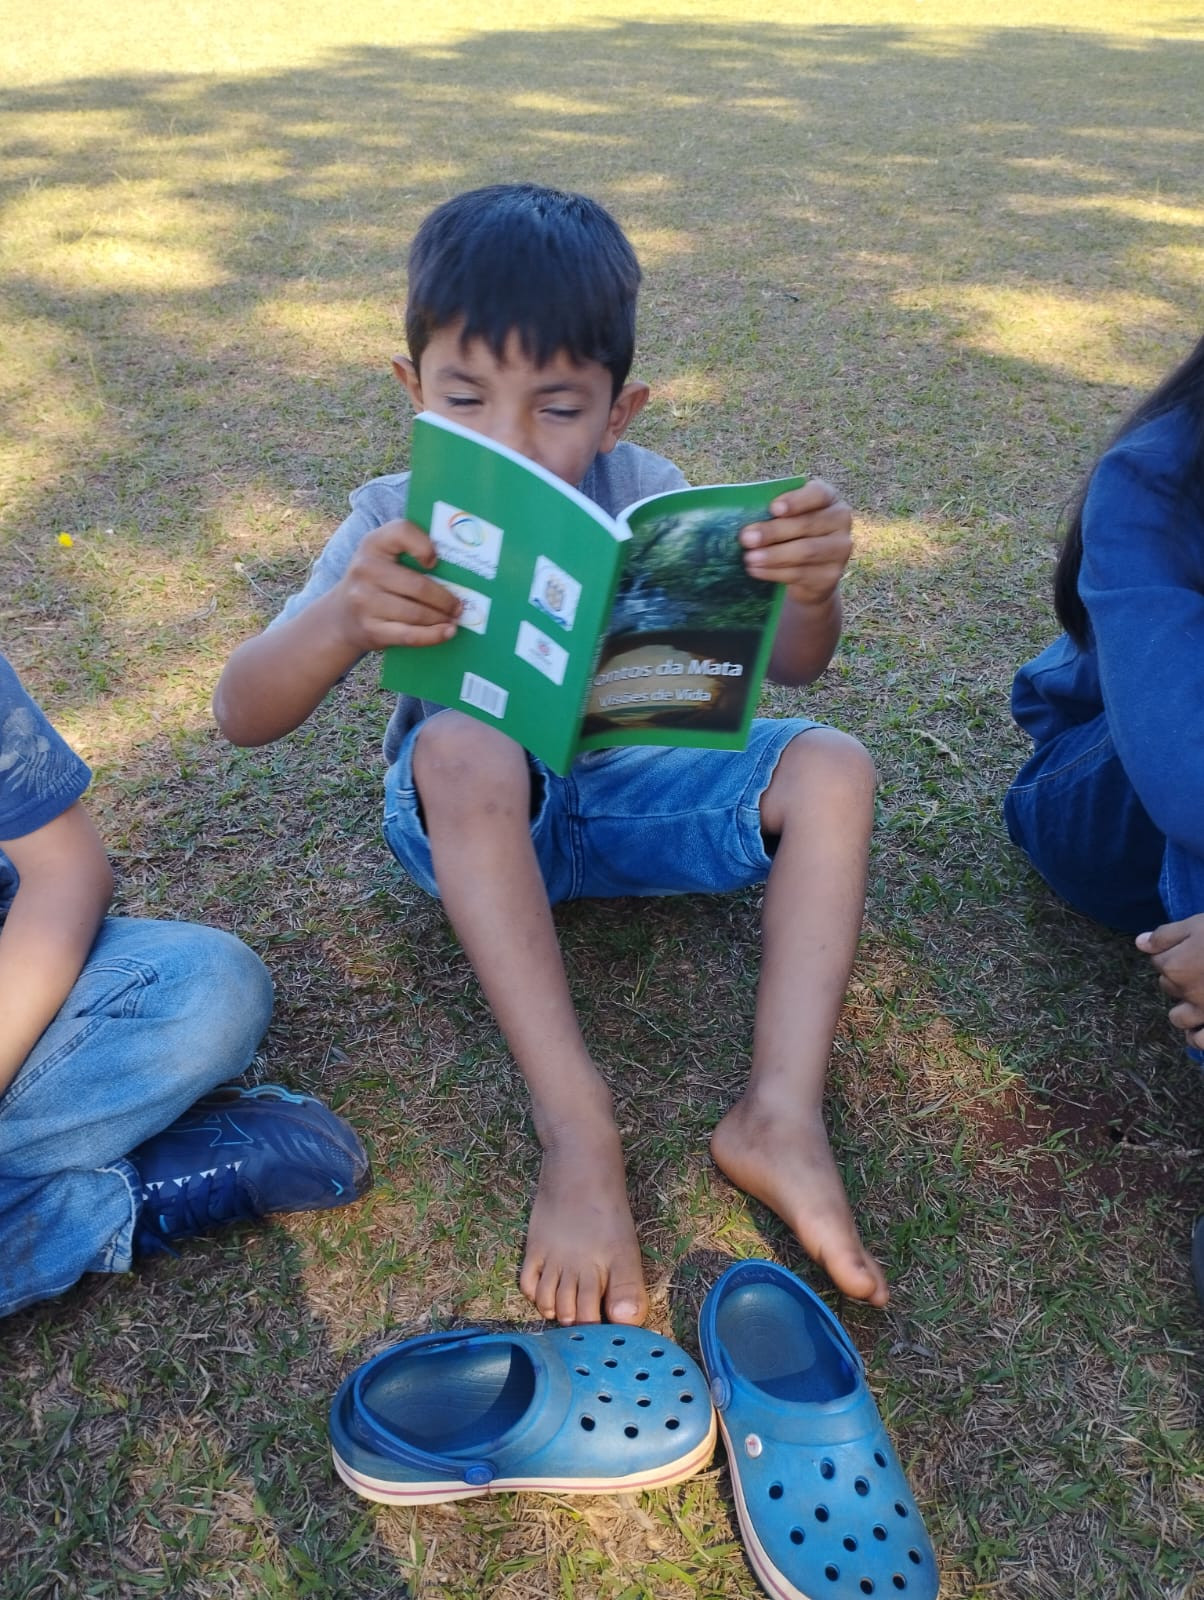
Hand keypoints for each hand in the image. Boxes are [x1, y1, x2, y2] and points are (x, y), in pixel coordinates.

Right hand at [333, 519, 461, 651]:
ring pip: (417, 612)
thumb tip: (456, 566)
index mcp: (373, 544)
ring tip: (454, 618)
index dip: (424, 545)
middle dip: (445, 598)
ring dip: (442, 618)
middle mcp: (365, 569)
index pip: (402, 532)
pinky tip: (448, 632)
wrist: (341, 616)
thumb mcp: (382, 556)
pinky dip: (433, 636)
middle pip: (418, 585)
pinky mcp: (371, 629)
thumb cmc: (375, 581)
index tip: (436, 562)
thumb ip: (410, 549)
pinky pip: (410, 635)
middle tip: (459, 605)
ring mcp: (365, 601)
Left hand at [739, 481, 852, 607]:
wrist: (807, 574)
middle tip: (746, 538)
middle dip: (773, 531)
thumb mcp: (783, 518)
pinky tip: (756, 571)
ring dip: (772, 555)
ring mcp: (839, 549)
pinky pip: (801, 573)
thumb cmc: (789, 535)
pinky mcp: (831, 575)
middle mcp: (840, 520)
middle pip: (807, 524)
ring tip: (748, 558)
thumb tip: (739, 512)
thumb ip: (770, 512)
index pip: (818, 494)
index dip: (796, 501)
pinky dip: (774, 572)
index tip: (773, 509)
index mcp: (828, 498)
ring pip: (805, 551)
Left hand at [1136, 914, 1203, 1044]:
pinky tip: (1202, 1027)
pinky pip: (1200, 1040)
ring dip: (1184, 1010)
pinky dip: (1199, 1037)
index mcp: (1175, 966)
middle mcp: (1185, 991)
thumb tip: (1140, 943)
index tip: (1189, 948)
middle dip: (1179, 977)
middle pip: (1168, 986)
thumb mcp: (1196, 924)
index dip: (1172, 953)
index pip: (1158, 961)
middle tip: (1202, 968)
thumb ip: (1166, 936)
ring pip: (1178, 1018)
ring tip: (1200, 999)